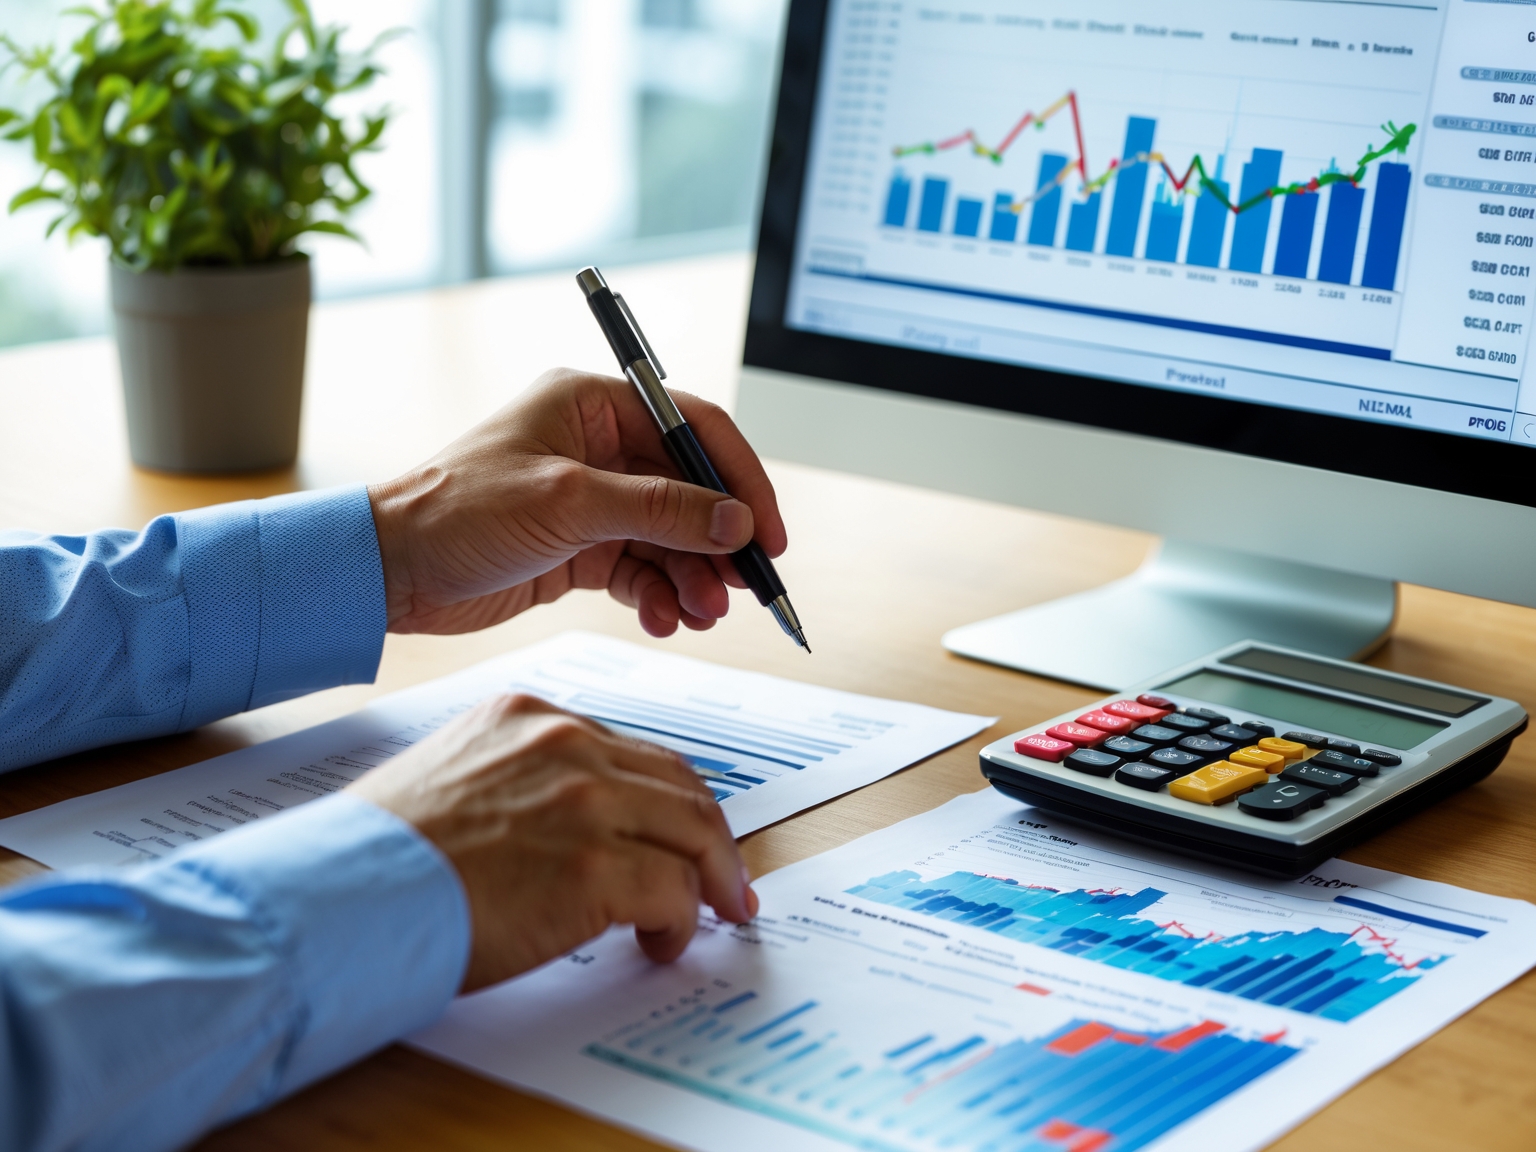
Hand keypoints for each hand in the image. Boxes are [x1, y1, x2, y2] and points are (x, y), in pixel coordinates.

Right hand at [348, 692, 758, 991]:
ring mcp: (585, 801)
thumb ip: (520, 784)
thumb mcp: (453, 778)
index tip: (685, 837)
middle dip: (714, 840)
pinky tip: (659, 944)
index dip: (672, 802)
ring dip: (711, 882)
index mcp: (530, 717)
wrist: (338, 893)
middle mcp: (566, 744)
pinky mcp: (594, 865)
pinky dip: (681, 923)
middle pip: (681, 785)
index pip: (633, 754)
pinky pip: (673, 892)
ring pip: (693, 832)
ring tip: (712, 916)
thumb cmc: (377, 854)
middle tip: (726, 883)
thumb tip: (570, 835)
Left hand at [367, 368, 787, 636]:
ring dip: (691, 576)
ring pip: (670, 536)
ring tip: (698, 613)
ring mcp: (591, 501)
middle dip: (717, 541)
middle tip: (740, 585)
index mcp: (592, 406)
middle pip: (690, 490)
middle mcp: (597, 448)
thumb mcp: (568, 503)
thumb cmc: (453, 512)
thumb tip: (732, 520)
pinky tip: (665, 618)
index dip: (740, 478)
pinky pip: (642, 569)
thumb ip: (659, 509)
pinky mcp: (580, 548)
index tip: (766, 530)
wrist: (392, 572)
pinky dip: (660, 594)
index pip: (693, 430)